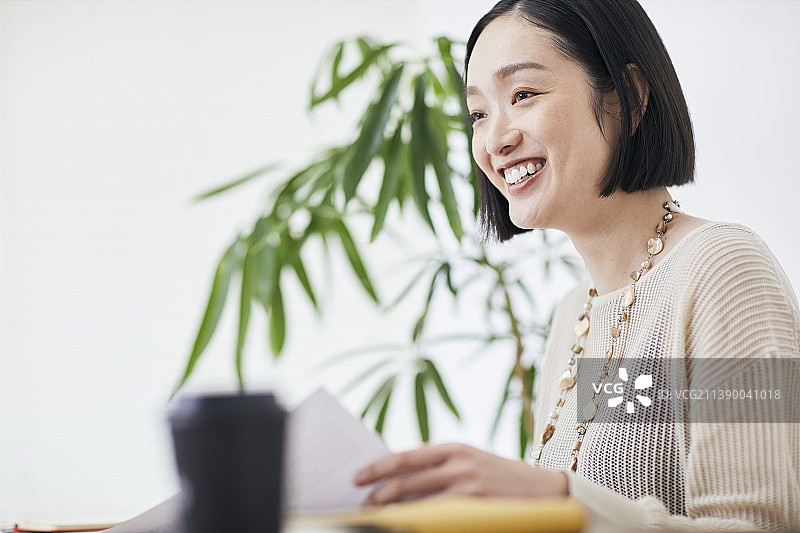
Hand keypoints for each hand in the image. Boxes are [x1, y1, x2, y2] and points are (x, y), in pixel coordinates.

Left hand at [353, 443, 568, 505]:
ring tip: (376, 517)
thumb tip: (399, 480)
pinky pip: (437, 517)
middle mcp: (459, 464)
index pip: (407, 456)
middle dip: (379, 493)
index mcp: (455, 448)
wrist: (548, 492)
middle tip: (362, 503)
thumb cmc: (502, 480)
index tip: (358, 477)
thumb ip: (440, 468)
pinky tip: (408, 524)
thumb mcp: (472, 463)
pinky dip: (418, 521)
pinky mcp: (477, 507)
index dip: (379, 467)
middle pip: (407, 479)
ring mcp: (468, 487)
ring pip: (418, 501)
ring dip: (392, 511)